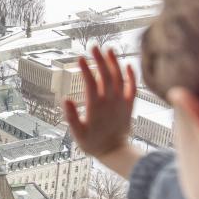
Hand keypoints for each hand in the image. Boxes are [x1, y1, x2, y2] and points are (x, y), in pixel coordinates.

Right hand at [63, 46, 137, 160]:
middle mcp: (110, 101)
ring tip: (109, 49)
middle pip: (105, 75)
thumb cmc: (93, 143)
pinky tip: (128, 65)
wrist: (115, 152)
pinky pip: (132, 87)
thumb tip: (66, 99)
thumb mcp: (77, 133)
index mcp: (96, 106)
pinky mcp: (129, 105)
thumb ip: (71, 117)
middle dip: (99, 59)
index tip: (79, 58)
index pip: (91, 82)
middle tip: (93, 46)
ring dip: (114, 62)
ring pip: (119, 77)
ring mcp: (121, 102)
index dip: (85, 69)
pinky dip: (131, 75)